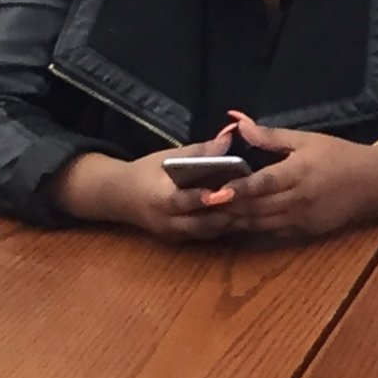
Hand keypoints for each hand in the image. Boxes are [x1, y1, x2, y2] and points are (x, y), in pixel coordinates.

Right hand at [48, 130, 242, 241]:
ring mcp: (174, 234)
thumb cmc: (146, 172)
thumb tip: (228, 138)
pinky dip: (225, 226)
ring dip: (231, 222)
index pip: (182, 201)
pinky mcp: (181, 239)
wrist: (119, 197)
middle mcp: (167, 221)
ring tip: (257, 208)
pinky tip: (247, 215)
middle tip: (255, 201)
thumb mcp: (167, 157)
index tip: (225, 192)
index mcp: (160, 198)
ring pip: (208, 232)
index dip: (204, 199)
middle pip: (201, 223)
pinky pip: (207, 235)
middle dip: (227, 213)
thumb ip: (198, 151)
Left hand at [206, 112, 377, 237]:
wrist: (375, 183)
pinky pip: (269, 233)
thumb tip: (238, 123)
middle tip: (197, 204)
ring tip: (207, 215)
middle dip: (226, 208)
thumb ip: (271, 136)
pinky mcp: (303, 233)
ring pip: (258, 224)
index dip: (237, 189)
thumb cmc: (340, 155)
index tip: (214, 191)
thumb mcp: (308, 140)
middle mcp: (297, 200)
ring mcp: (300, 220)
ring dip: (233, 220)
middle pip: (255, 208)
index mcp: (299, 173)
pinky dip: (249, 228)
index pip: (262, 184)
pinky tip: (232, 223)